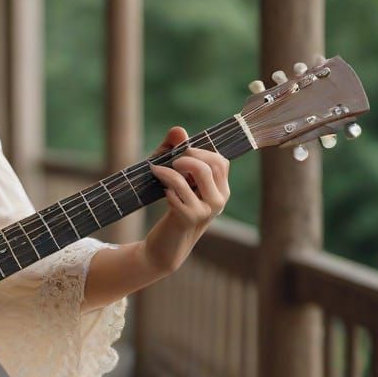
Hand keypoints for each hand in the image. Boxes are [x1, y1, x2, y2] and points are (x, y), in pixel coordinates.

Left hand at [143, 125, 230, 275]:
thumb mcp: (174, 179)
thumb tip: (178, 130)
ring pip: (197, 173)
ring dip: (173, 166)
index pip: (220, 161)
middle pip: (212, 163)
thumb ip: (174, 153)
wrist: (163, 246)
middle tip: (169, 160)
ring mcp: (206, 210)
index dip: (200, 151)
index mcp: (220, 190)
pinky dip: (166, 183)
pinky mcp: (189, 217)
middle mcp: (219, 200)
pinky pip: (178, 189)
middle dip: (188, 155)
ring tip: (157, 169)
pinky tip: (161, 189)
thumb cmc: (170, 209)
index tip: (180, 153)